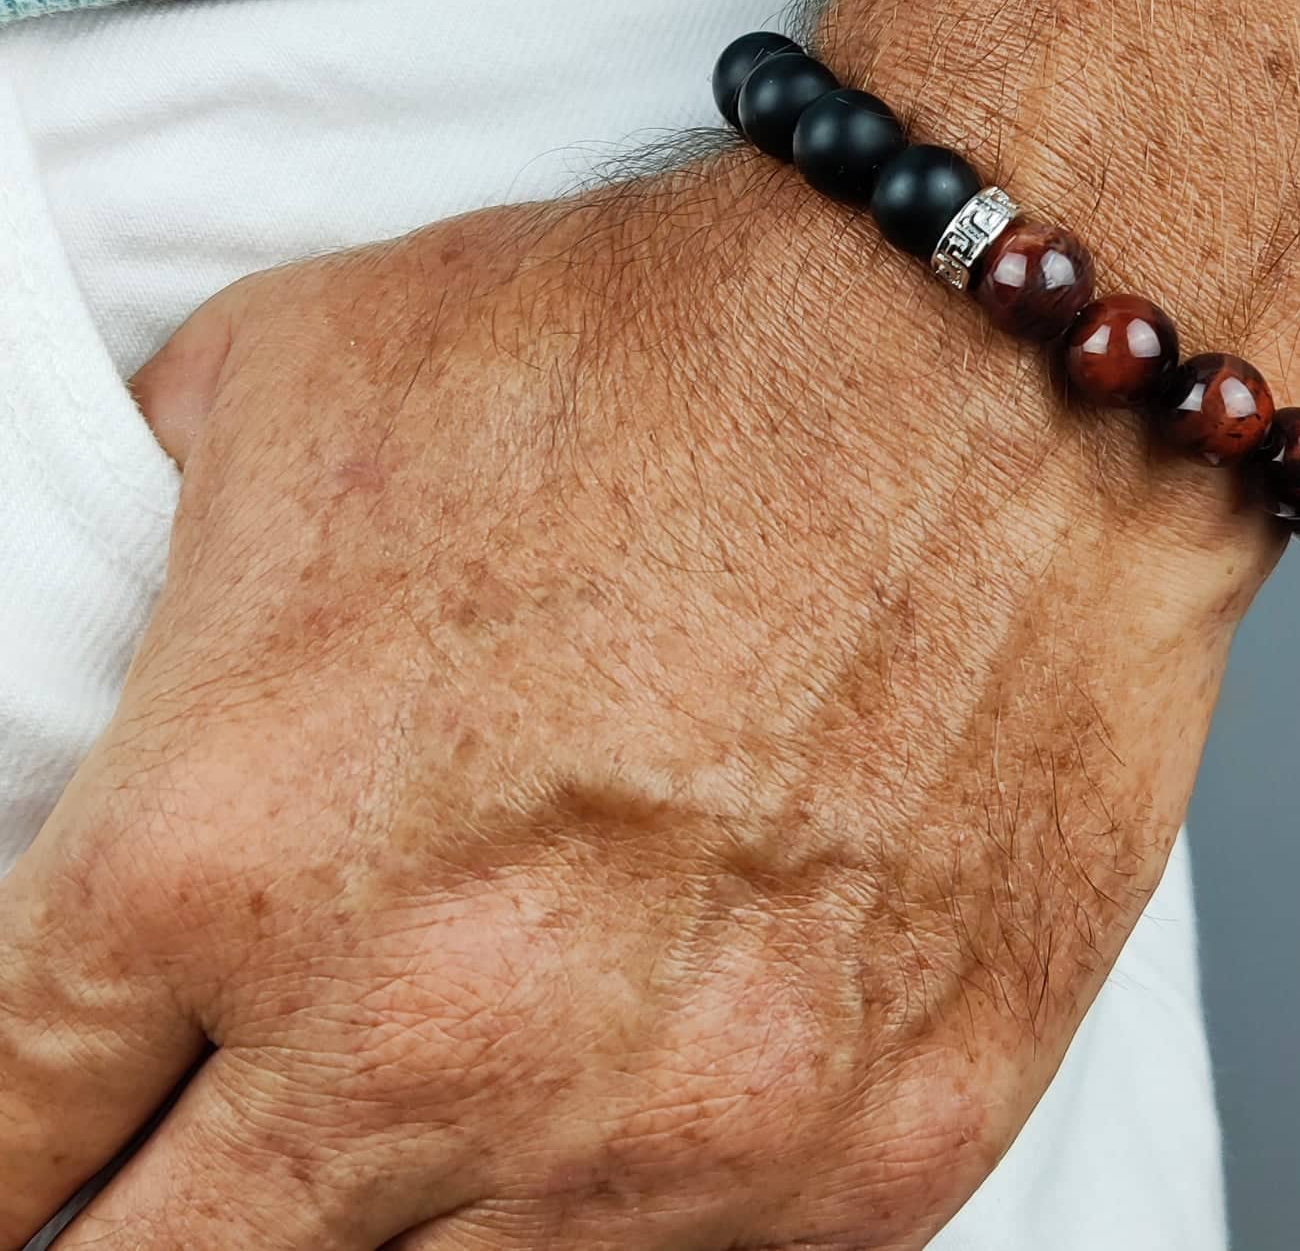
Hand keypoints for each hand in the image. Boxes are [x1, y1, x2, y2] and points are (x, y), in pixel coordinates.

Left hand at [0, 154, 1267, 1247]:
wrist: (1001, 355)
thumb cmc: (676, 341)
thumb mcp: (307, 363)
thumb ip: (136, 550)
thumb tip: (99, 636)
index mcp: (223, 849)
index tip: (43, 1140)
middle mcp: (426, 1040)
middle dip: (147, 1225)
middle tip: (211, 1146)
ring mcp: (666, 1131)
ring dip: (412, 1210)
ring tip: (464, 1076)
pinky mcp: (873, 1153)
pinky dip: (636, 1209)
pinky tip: (642, 1097)